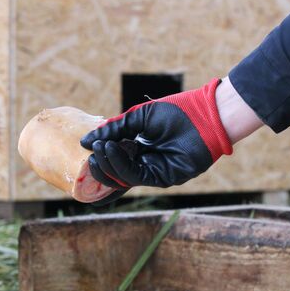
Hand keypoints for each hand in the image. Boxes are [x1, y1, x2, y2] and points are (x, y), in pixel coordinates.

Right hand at [81, 78, 232, 194]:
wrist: (205, 114)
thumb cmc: (177, 112)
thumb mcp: (138, 117)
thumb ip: (113, 130)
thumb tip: (84, 142)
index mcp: (138, 149)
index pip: (112, 161)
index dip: (97, 160)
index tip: (85, 150)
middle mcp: (144, 163)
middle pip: (113, 174)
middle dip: (98, 166)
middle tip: (90, 152)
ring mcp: (153, 172)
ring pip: (120, 178)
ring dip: (106, 164)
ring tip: (98, 148)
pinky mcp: (162, 178)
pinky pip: (134, 176)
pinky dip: (119, 164)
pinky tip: (110, 149)